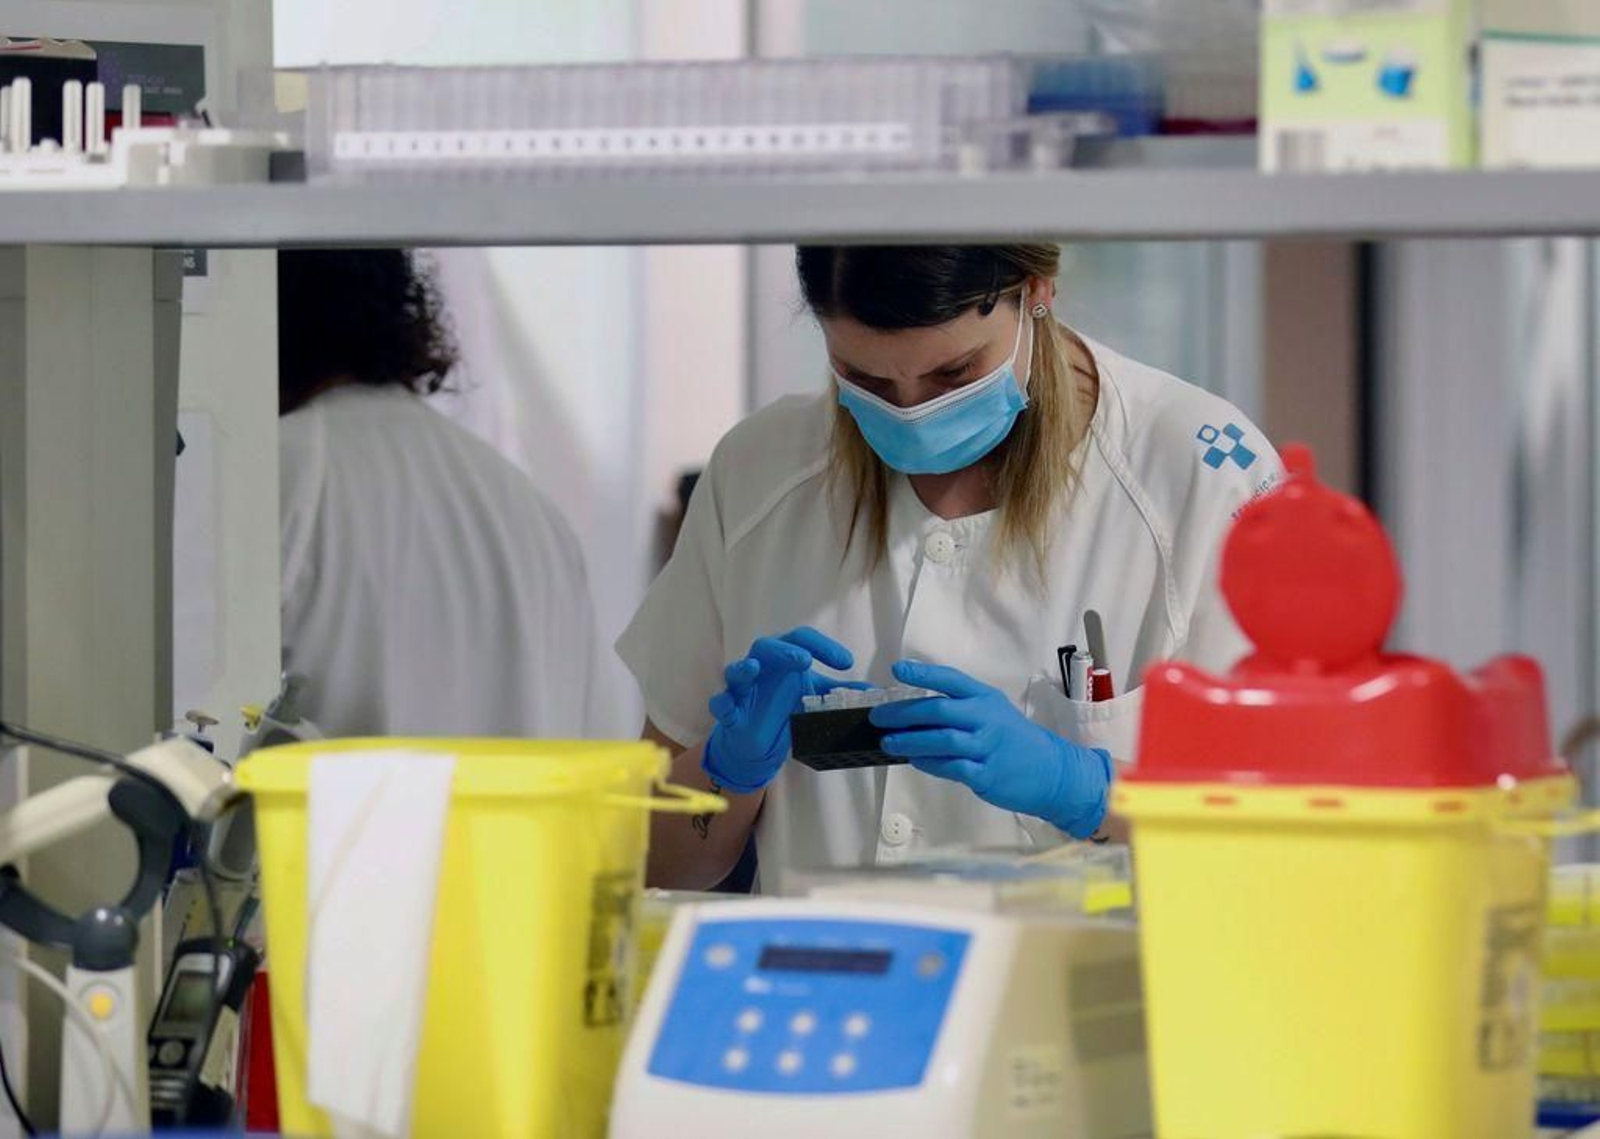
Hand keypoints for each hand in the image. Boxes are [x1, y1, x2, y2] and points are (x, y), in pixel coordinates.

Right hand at [703, 627, 856, 793]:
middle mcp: (761, 667)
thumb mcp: (814, 699)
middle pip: (766, 646)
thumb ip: (838, 693)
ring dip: (744, 668)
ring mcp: (742, 688)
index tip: (847, 663)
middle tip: (804, 660)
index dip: (824, 647)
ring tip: (753, 667)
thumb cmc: (783, 708)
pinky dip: (721, 703)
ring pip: (736, 670)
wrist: (757, 741)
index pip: (802, 640)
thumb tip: (872, 692)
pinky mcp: (729, 711)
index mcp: (783, 658)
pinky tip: (727, 706)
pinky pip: (720, 703)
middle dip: (784, 651)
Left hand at [871, 660, 1111, 838]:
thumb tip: (912, 710)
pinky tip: (914, 761)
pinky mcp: (986, 774)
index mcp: (985, 698)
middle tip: (878, 717)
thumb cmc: (1013, 739)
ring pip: (941, 741)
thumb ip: (960, 707)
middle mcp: (986, 718)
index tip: (896, 670)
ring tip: (888, 742)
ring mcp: (987, 747)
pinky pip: (950, 767)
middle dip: (902, 714)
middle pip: (938, 712)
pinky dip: (928, 764)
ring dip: (909, 742)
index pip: (950, 679)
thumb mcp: (993, 711)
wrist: (1051, 771)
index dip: (922, 674)